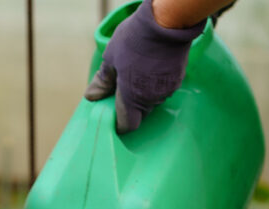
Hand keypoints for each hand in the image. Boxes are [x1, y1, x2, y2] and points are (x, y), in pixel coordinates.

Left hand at [84, 0, 203, 133]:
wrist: (167, 22)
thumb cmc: (134, 40)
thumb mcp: (111, 58)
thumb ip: (102, 82)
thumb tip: (91, 97)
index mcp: (131, 98)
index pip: (128, 125)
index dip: (120, 123)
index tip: (114, 115)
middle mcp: (151, 100)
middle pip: (140, 113)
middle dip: (130, 105)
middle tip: (122, 87)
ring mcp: (167, 91)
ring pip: (152, 100)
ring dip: (144, 93)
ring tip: (138, 71)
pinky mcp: (178, 79)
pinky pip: (163, 89)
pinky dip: (155, 83)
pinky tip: (151, 67)